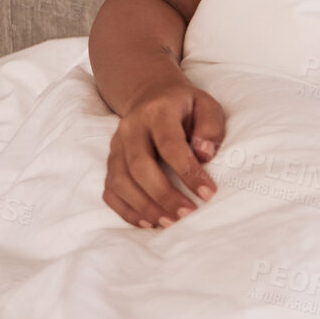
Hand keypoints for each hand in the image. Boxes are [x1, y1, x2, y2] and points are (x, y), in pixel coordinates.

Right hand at [103, 79, 225, 228]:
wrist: (150, 95)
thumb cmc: (185, 106)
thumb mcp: (206, 106)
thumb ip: (210, 128)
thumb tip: (204, 155)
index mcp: (157, 112)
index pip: (170, 145)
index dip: (188, 171)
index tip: (208, 193)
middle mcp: (130, 129)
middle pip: (139, 167)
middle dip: (163, 195)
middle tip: (187, 214)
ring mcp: (116, 146)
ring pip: (120, 181)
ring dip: (145, 207)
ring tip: (170, 223)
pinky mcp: (110, 162)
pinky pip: (110, 190)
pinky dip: (127, 210)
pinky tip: (148, 222)